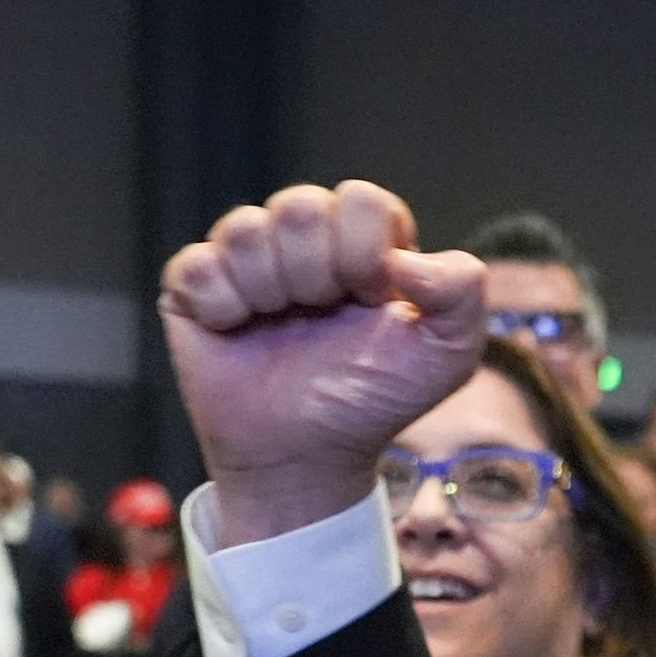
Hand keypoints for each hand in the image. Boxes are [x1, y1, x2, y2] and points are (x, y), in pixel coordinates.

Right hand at [157, 181, 487, 544]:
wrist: (307, 456)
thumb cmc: (373, 400)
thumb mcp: (447, 355)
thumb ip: (462, 293)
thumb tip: (405, 259)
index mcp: (362, 238)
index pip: (361, 200)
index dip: (365, 254)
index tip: (370, 303)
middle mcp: (302, 237)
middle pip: (299, 205)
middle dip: (317, 275)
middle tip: (320, 317)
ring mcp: (245, 257)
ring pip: (244, 229)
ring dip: (271, 292)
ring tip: (280, 328)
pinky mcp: (193, 284)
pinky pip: (197, 265)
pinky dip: (223, 308)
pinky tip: (238, 332)